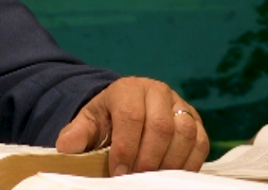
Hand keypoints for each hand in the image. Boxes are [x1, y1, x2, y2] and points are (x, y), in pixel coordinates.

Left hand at [54, 77, 209, 175]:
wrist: (129, 108)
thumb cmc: (108, 118)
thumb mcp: (89, 121)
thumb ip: (77, 133)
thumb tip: (66, 147)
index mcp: (129, 88)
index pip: (131, 116)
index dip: (126, 147)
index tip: (119, 172)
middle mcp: (158, 92)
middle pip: (161, 126)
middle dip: (148, 158)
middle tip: (137, 178)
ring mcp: (180, 105)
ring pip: (185, 134)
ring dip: (170, 163)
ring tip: (153, 179)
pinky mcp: (196, 121)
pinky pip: (201, 143)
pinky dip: (189, 163)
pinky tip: (172, 176)